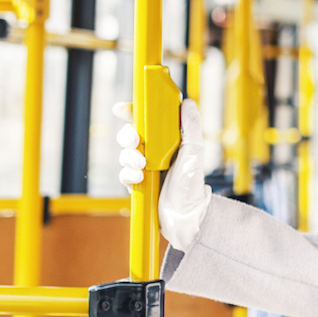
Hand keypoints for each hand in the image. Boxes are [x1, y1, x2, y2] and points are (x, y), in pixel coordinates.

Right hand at [113, 99, 211, 250]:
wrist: (186, 214)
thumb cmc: (192, 182)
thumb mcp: (195, 151)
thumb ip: (191, 126)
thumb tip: (187, 103)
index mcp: (166, 140)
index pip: (145, 121)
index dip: (132, 113)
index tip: (122, 109)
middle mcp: (153, 152)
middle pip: (129, 136)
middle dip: (127, 136)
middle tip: (134, 141)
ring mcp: (143, 168)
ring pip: (124, 155)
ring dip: (129, 157)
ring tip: (142, 165)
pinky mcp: (136, 184)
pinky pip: (124, 175)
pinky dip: (128, 175)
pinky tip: (138, 178)